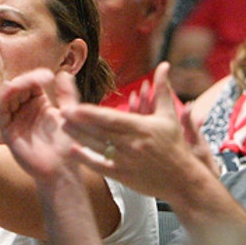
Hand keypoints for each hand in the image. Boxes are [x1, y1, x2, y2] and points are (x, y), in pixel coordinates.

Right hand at [0, 69, 80, 181]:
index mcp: (38, 103)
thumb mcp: (70, 115)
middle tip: (43, 77)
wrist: (62, 169)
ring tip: (33, 82)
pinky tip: (17, 90)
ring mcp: (14, 120)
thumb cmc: (68, 145)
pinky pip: (1, 110)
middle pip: (18, 86)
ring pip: (7, 95)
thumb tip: (64, 72)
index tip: (51, 76)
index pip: (31, 82)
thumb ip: (67, 95)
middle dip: (28, 78)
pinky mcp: (7, 131)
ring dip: (18, 84)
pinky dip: (6, 96)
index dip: (37, 76)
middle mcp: (24, 110)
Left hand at [61, 62, 200, 197]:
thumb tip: (163, 65)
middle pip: (100, 132)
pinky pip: (101, 167)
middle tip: (61, 112)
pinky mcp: (123, 176)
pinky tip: (73, 150)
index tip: (76, 106)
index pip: (112, 119)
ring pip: (97, 147)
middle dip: (79, 122)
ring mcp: (126, 162)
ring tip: (63, 125)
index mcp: (142, 128)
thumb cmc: (175, 144)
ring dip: (78, 137)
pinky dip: (86, 159)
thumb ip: (162, 89)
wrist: (183, 180)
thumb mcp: (170, 115)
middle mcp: (133, 145)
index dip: (92, 113)